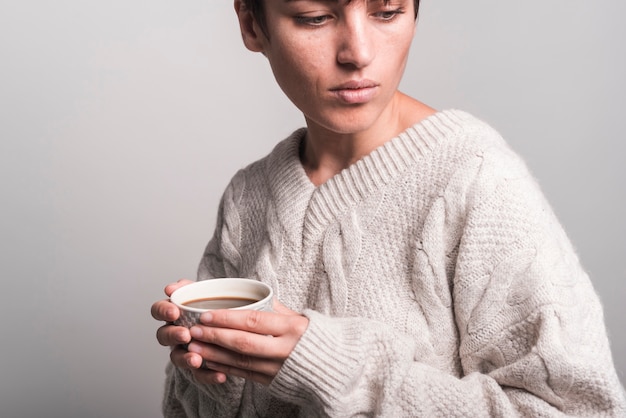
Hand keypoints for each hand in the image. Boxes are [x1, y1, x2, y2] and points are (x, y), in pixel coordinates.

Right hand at [151, 279, 227, 383]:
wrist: (233, 323)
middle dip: (173, 336)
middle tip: (185, 335)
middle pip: (163, 336)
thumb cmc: (214, 306)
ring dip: (186, 359)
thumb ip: (188, 289)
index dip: (163, 311)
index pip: (158, 310)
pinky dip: (208, 376)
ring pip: (177, 358)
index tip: (174, 312)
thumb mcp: (204, 293)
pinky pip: (199, 374)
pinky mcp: (198, 367)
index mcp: (173, 313)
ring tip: (197, 361)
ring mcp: (184, 350)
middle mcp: (174, 332)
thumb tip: (172, 288)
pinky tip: (220, 375)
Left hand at [186, 300, 308, 385]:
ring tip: (195, 347)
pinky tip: (209, 362)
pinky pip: (245, 375)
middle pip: (243, 342)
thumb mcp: (298, 317)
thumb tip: (247, 294)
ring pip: (240, 362)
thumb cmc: (315, 336)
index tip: (206, 314)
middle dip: (215, 336)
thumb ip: (273, 308)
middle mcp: (285, 350)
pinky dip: (225, 368)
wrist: (336, 365)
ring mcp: (279, 368)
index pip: (253, 321)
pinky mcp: (274, 382)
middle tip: (194, 330)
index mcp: (292, 328)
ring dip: (214, 355)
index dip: (227, 318)